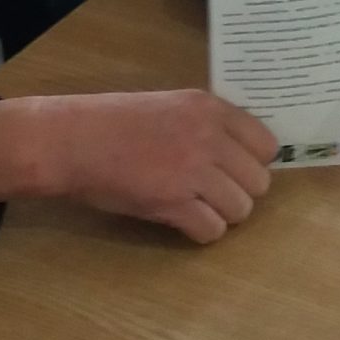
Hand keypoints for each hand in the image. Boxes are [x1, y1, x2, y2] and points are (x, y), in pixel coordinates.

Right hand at [0, 90, 278, 242]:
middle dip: (238, 193)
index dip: (252, 163)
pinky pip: (212, 231)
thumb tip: (243, 154)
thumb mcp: (171, 106)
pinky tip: (181, 221)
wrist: (72, 140)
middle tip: (211, 194)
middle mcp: (209, 136)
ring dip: (221, 215)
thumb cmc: (116, 123)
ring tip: (195, 207)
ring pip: (240, 210)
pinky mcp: (173, 203)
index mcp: (210, 108)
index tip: (234, 171)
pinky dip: (200, 233)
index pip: (266, 145)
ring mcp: (193, 170)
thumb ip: (208, 124)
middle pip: (259, 182)